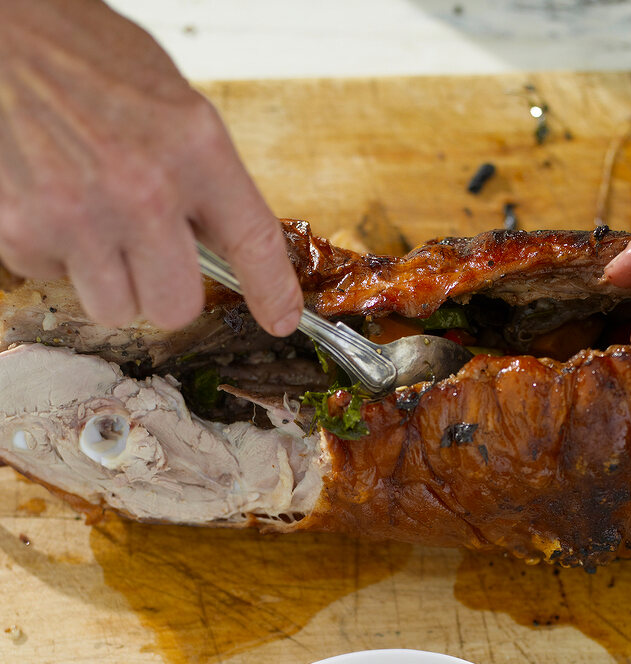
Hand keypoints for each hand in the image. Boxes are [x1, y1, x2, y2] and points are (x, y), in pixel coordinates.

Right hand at [0, 0, 302, 334]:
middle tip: (143, 252)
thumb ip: (200, 171)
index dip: (271, 292)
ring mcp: (82, 215)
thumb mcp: (166, 100)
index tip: (280, 319)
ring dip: (105, 277)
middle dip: (161, 289)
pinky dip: (51, 250)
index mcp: (193, 145)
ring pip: (117, 308)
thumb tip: (221, 240)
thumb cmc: (77, 53)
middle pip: (176, 306)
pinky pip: (55, 280)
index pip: (252, 239)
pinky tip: (46, 198)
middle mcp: (144, 187)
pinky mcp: (24, 230)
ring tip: (87, 217)